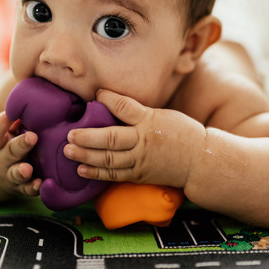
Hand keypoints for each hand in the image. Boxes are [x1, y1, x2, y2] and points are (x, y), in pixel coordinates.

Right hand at [0, 113, 41, 196]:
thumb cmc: (5, 144)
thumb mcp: (5, 132)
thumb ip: (16, 120)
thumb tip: (33, 100)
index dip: (1, 123)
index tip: (10, 113)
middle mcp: (0, 159)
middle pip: (9, 152)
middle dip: (21, 145)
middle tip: (33, 136)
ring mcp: (9, 174)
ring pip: (14, 173)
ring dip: (21, 171)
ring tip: (28, 169)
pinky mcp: (19, 188)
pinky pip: (25, 190)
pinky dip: (32, 188)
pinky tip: (41, 184)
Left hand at [64, 89, 204, 186]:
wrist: (200, 161)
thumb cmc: (181, 134)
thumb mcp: (163, 115)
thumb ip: (137, 112)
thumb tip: (110, 102)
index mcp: (150, 121)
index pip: (125, 107)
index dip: (109, 99)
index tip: (96, 93)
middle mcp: (143, 141)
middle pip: (111, 138)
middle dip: (88, 137)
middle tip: (70, 134)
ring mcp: (140, 160)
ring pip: (109, 159)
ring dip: (86, 156)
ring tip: (68, 151)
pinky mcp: (139, 175)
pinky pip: (115, 175)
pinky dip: (97, 173)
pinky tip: (81, 169)